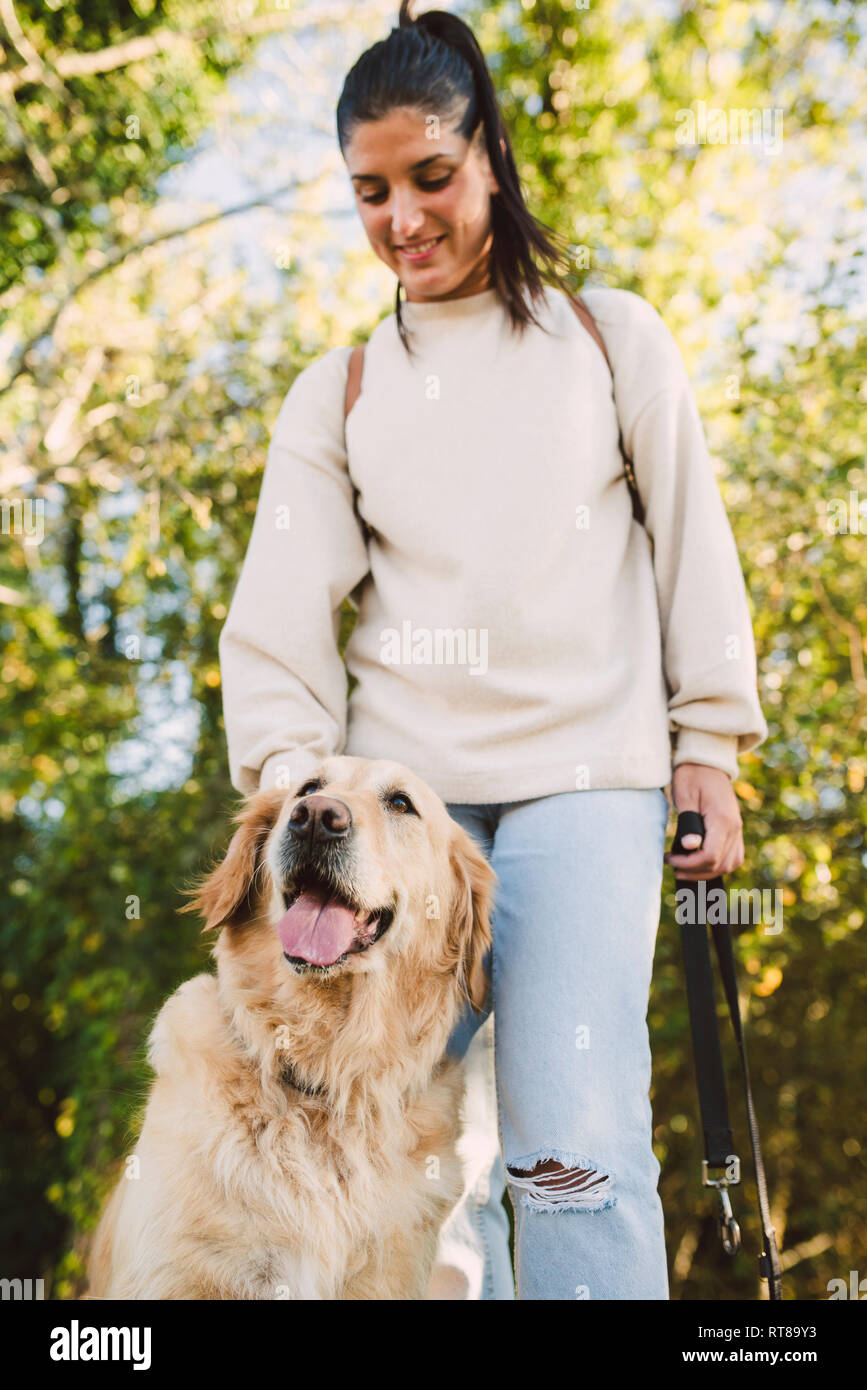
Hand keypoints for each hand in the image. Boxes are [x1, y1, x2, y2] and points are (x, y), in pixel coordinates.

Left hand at [663, 763, 744, 880]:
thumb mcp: (685, 796)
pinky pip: (733, 856)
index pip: (710, 856)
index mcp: (722, 819)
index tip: (670, 859)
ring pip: (730, 864)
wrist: (707, 762)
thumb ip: (688, 822)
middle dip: (695, 871)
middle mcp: (735, 827)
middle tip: (673, 866)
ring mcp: (737, 829)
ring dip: (707, 872)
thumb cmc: (692, 776)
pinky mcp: (735, 829)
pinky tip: (700, 863)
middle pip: (720, 864)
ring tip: (685, 869)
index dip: (688, 864)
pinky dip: (718, 864)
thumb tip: (690, 847)